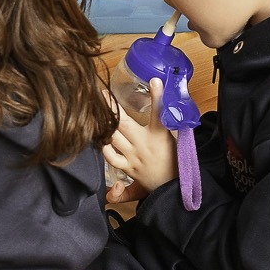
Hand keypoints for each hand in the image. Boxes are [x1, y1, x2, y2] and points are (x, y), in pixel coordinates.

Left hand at [102, 79, 175, 199]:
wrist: (173, 188)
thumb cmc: (173, 162)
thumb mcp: (174, 140)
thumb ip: (164, 121)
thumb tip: (158, 98)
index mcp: (160, 136)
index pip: (160, 113)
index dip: (158, 96)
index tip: (154, 81)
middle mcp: (144, 145)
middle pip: (124, 123)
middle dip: (111, 107)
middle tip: (102, 94)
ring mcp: (134, 156)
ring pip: (113, 138)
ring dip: (104, 126)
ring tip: (96, 113)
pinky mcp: (128, 167)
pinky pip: (111, 157)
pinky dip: (104, 149)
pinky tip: (100, 140)